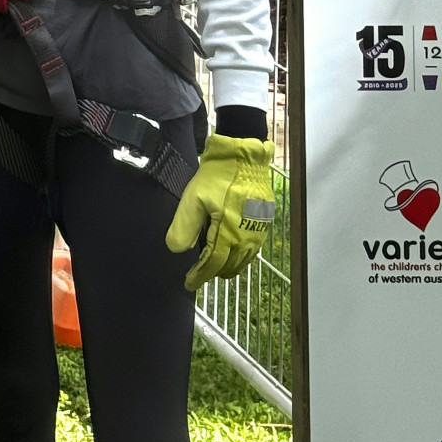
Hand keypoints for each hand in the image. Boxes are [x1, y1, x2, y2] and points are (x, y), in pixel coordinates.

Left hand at [165, 134, 274, 290]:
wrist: (244, 158)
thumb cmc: (217, 176)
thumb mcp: (193, 198)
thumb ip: (184, 226)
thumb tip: (177, 249)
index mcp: (228, 234)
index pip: (212, 264)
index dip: (199, 276)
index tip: (188, 283)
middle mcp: (246, 238)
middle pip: (228, 267)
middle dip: (212, 273)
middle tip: (198, 274)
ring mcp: (258, 233)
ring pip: (242, 261)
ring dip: (226, 267)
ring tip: (212, 267)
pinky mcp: (264, 224)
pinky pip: (251, 251)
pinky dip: (239, 257)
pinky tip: (231, 252)